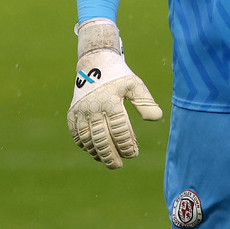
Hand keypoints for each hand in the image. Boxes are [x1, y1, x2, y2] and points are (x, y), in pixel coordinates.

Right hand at [67, 19, 161, 168]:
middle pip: (102, 139)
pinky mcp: (72, 114)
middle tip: (119, 165)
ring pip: (88, 140)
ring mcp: (80, 112)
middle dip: (111, 155)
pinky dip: (85, 146)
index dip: (127, 145)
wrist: (95, 63)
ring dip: (98, 153)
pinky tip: (95, 152)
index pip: (119, 130)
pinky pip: (77, 135)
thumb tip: (156, 118)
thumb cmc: (119, 76)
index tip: (133, 154)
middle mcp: (93, 108)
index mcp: (111, 101)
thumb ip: (145, 102)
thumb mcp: (135, 85)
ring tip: (109, 161)